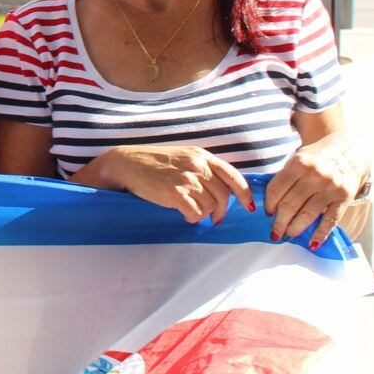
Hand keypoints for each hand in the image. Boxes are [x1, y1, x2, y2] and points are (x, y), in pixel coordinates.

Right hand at [87, 145, 253, 224]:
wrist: (125, 164)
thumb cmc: (154, 162)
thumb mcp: (182, 156)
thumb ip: (202, 168)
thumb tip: (222, 191)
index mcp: (201, 155)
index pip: (233, 176)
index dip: (244, 194)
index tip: (248, 206)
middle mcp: (196, 166)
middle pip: (223, 195)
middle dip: (221, 210)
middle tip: (214, 218)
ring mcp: (185, 180)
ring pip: (210, 206)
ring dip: (204, 214)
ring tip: (192, 212)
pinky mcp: (174, 194)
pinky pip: (195, 213)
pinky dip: (193, 218)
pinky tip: (184, 214)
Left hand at [266, 132, 370, 246]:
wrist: (349, 150)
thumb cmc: (317, 157)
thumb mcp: (298, 158)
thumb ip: (286, 176)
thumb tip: (268, 200)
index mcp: (298, 164)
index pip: (276, 189)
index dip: (269, 204)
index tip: (267, 213)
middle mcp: (314, 176)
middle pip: (289, 204)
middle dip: (279, 222)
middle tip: (274, 232)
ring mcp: (330, 187)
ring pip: (307, 215)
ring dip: (295, 228)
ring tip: (288, 235)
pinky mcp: (344, 198)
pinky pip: (330, 220)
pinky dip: (320, 234)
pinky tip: (312, 243)